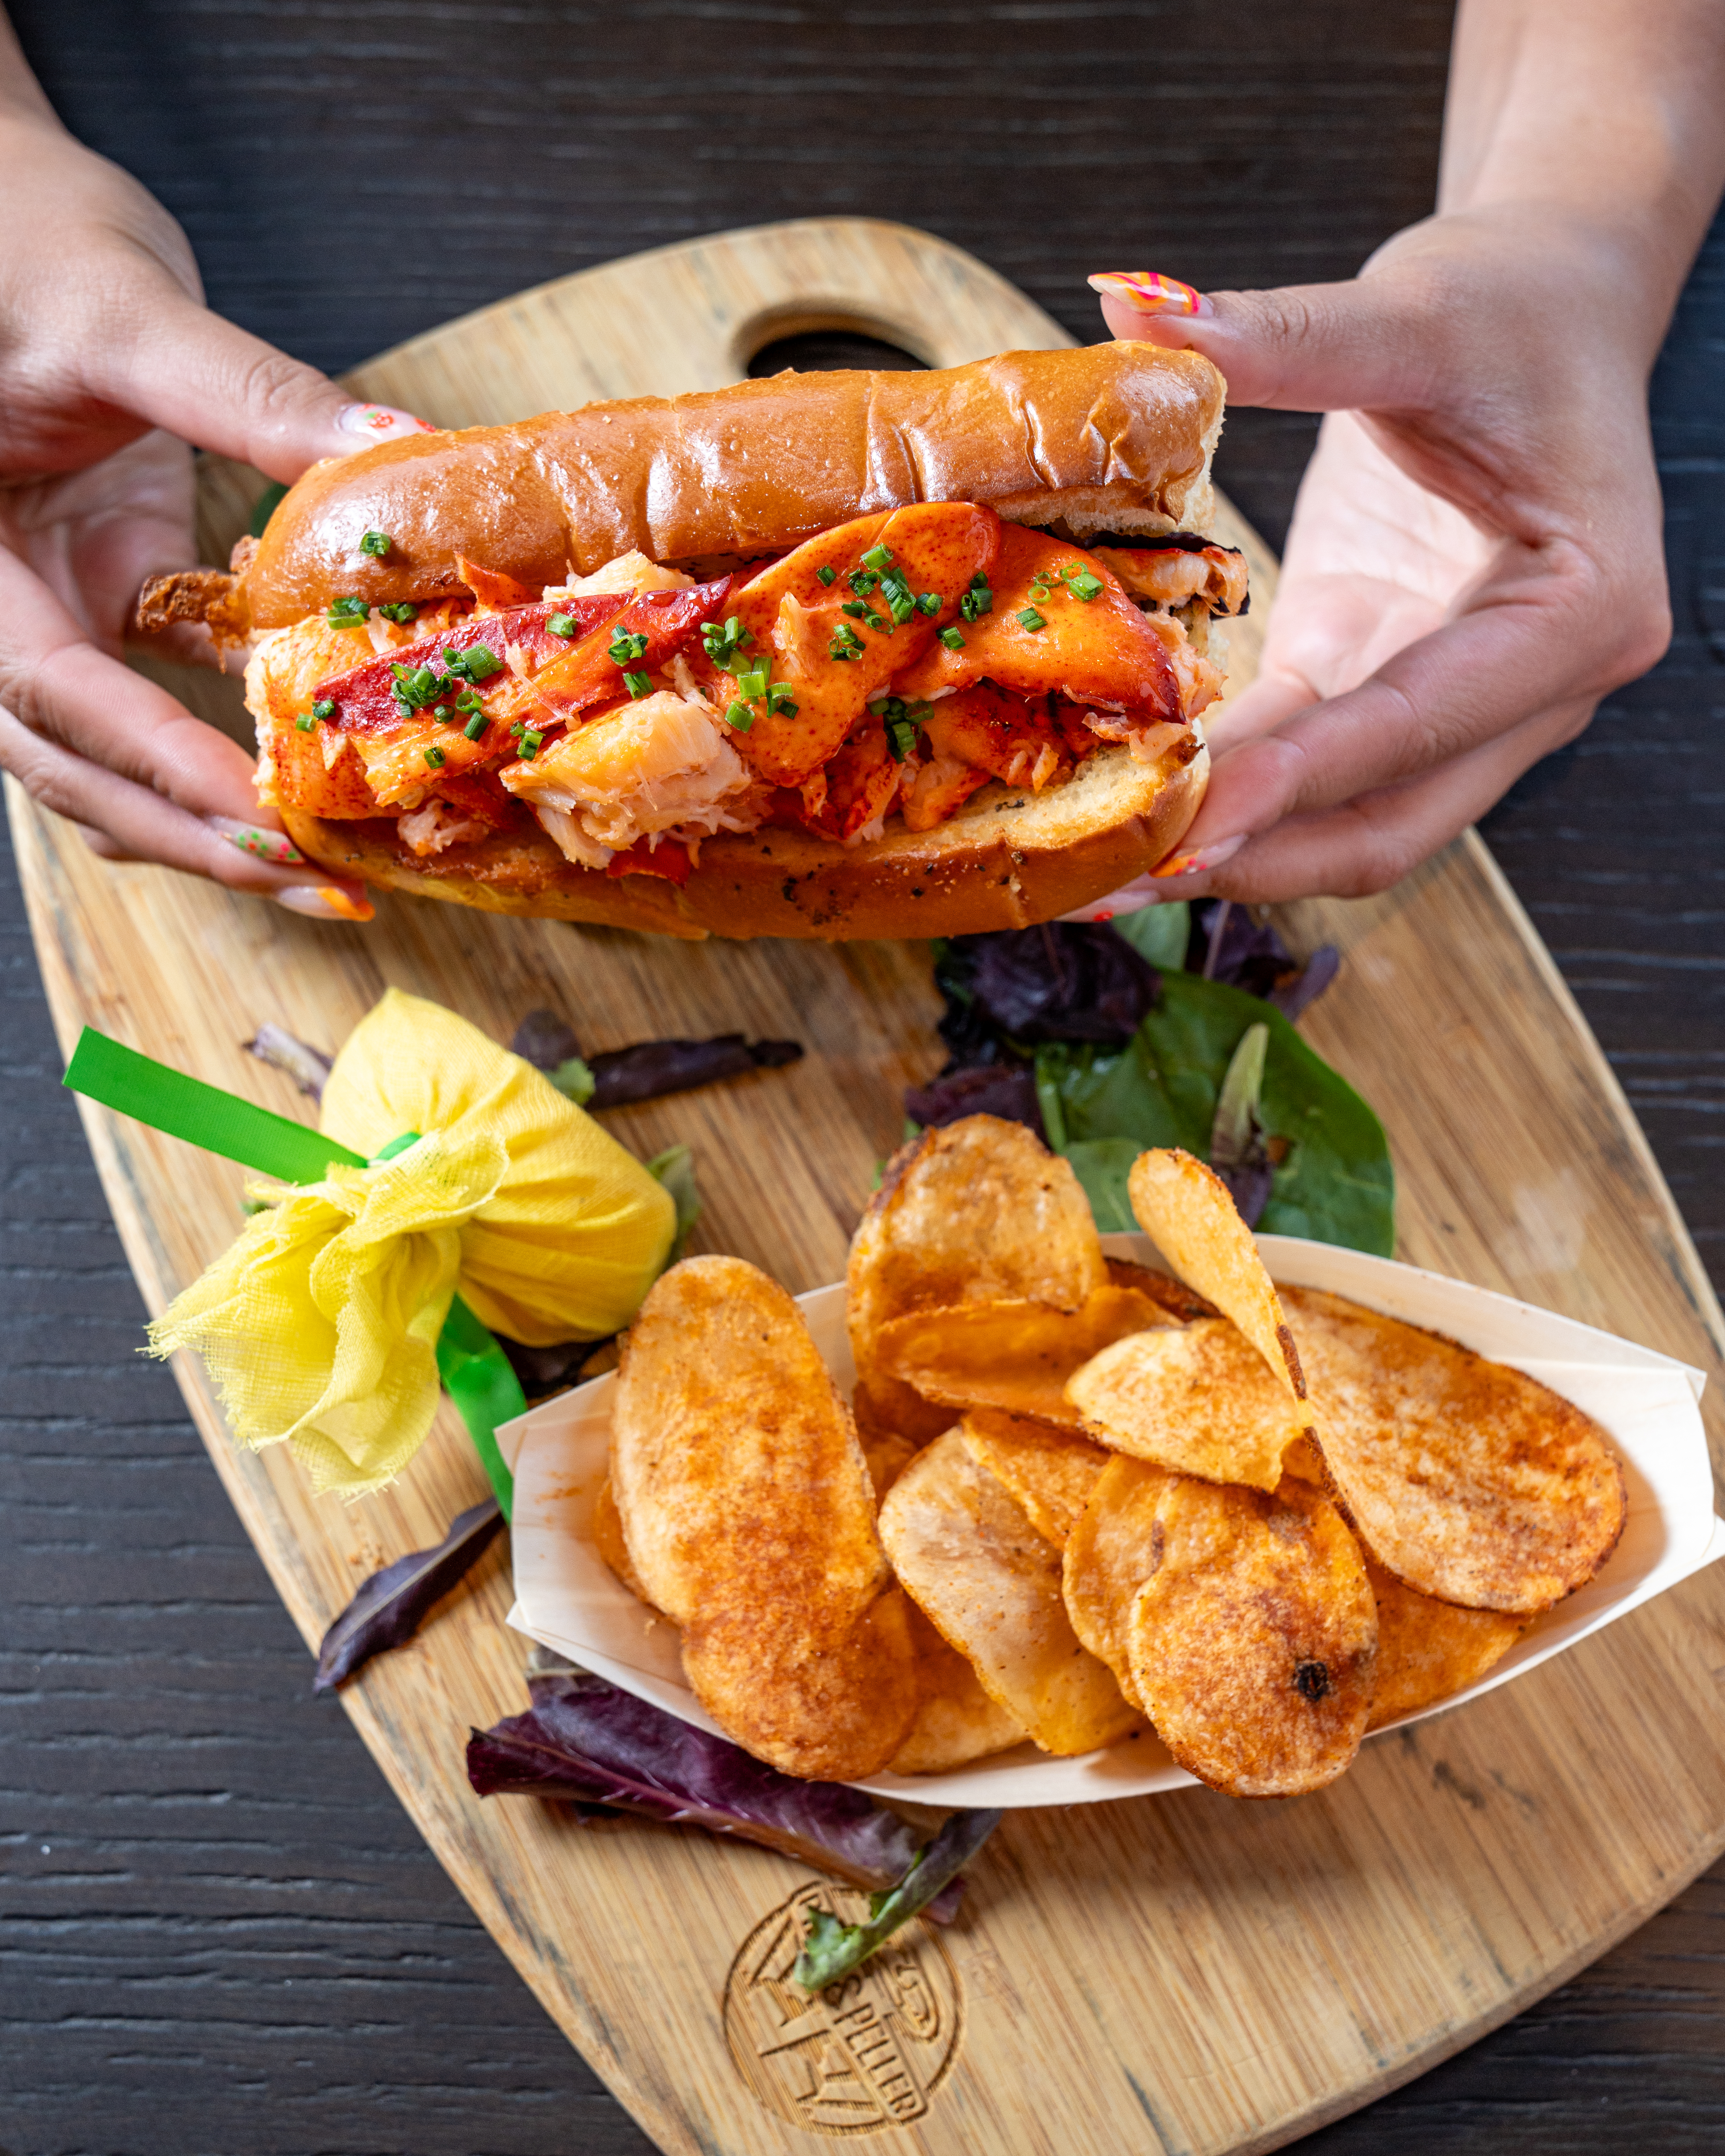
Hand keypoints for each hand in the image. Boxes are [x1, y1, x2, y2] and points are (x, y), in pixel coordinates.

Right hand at [0, 96, 423, 915]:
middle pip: (72, 764)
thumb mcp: (128, 307)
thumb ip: (248, 393)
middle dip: (193, 836)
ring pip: (106, 758)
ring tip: (330, 861)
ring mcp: (39, 607)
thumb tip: (387, 450)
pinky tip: (317, 771)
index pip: (52, 692)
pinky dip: (224, 745)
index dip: (159, 767)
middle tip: (325, 883)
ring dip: (208, 816)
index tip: (267, 822)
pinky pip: (150, 700)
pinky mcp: (99, 594)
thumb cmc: (25, 233)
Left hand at [1091, 202, 1674, 902]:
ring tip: (1102, 873)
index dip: (1294, 782)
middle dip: (1255, 855)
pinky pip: (1302, 763)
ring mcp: (1460, 700)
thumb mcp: (1413, 311)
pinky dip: (1226, 791)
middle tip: (1118, 879)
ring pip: (1347, 821)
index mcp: (1579, 614)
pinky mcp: (1382, 677)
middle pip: (1390, 820)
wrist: (1547, 305)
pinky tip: (1136, 808)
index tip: (1186, 823)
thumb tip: (1132, 304)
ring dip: (1231, 848)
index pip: (1417, 724)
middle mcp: (1536, 687)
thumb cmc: (1510, 305)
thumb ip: (1281, 335)